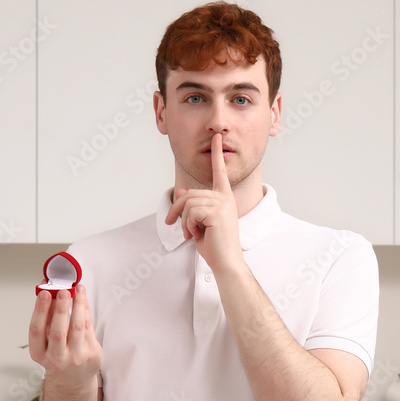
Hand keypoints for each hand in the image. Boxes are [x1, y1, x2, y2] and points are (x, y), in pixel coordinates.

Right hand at [28, 285, 102, 390]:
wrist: (73, 379)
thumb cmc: (58, 354)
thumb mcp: (46, 340)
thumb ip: (48, 319)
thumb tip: (50, 292)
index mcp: (39, 354)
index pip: (36, 330)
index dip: (40, 310)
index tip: (44, 292)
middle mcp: (56, 358)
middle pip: (58, 330)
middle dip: (60, 308)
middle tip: (63, 290)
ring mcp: (75, 358)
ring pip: (77, 327)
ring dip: (78, 305)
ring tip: (78, 289)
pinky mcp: (91, 354)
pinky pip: (88, 328)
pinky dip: (85, 312)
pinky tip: (83, 300)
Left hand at [164, 132, 242, 273]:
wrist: (226, 262)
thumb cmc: (214, 245)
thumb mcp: (198, 223)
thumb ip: (191, 206)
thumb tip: (180, 192)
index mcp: (224, 198)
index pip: (219, 172)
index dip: (217, 154)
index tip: (217, 137)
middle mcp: (225, 198)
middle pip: (189, 194)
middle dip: (176, 210)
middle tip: (173, 225)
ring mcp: (222, 204)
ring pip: (188, 204)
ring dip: (183, 221)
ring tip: (190, 234)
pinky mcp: (217, 213)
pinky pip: (191, 213)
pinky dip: (187, 226)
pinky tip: (195, 235)